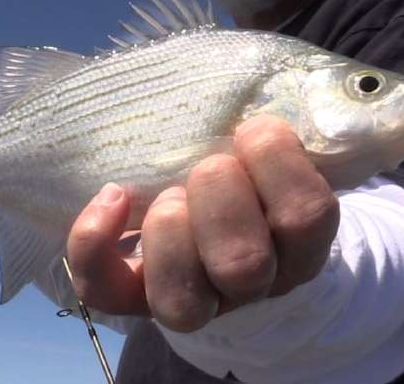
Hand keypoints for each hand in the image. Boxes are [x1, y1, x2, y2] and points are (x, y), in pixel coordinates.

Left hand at [65, 115, 339, 332]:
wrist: (209, 227)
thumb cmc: (247, 175)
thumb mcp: (270, 154)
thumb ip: (271, 132)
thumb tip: (258, 99)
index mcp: (297, 243)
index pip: (307, 218)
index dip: (278, 165)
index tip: (252, 129)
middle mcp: (251, 285)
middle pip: (244, 267)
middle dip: (220, 200)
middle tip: (210, 165)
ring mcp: (192, 301)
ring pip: (181, 303)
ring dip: (169, 233)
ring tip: (166, 195)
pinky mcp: (132, 299)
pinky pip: (106, 291)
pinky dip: (96, 241)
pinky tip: (110, 196)